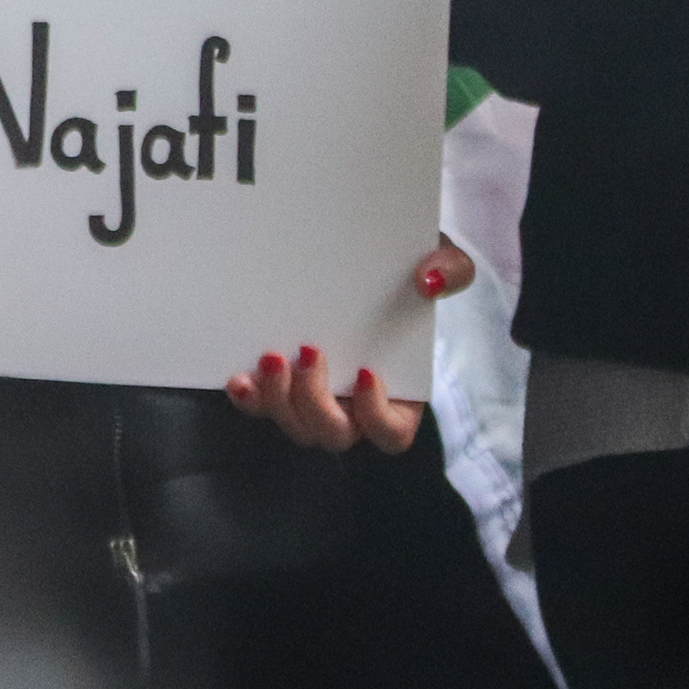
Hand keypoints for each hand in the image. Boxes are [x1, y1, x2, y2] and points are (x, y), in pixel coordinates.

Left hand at [222, 239, 470, 452]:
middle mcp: (354, 406)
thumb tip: (427, 281)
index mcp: (400, 393)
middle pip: (334, 434)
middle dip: (315, 403)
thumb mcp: (439, 260)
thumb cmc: (405, 268)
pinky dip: (249, 398)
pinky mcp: (281, 384)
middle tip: (308, 352)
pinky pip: (261, 406)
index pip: (391, 434)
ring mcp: (314, 398)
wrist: (361, 254)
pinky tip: (238, 378)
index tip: (366, 372)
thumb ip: (449, 269)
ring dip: (278, 401)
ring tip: (271, 358)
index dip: (377, 416)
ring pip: (295, 427)